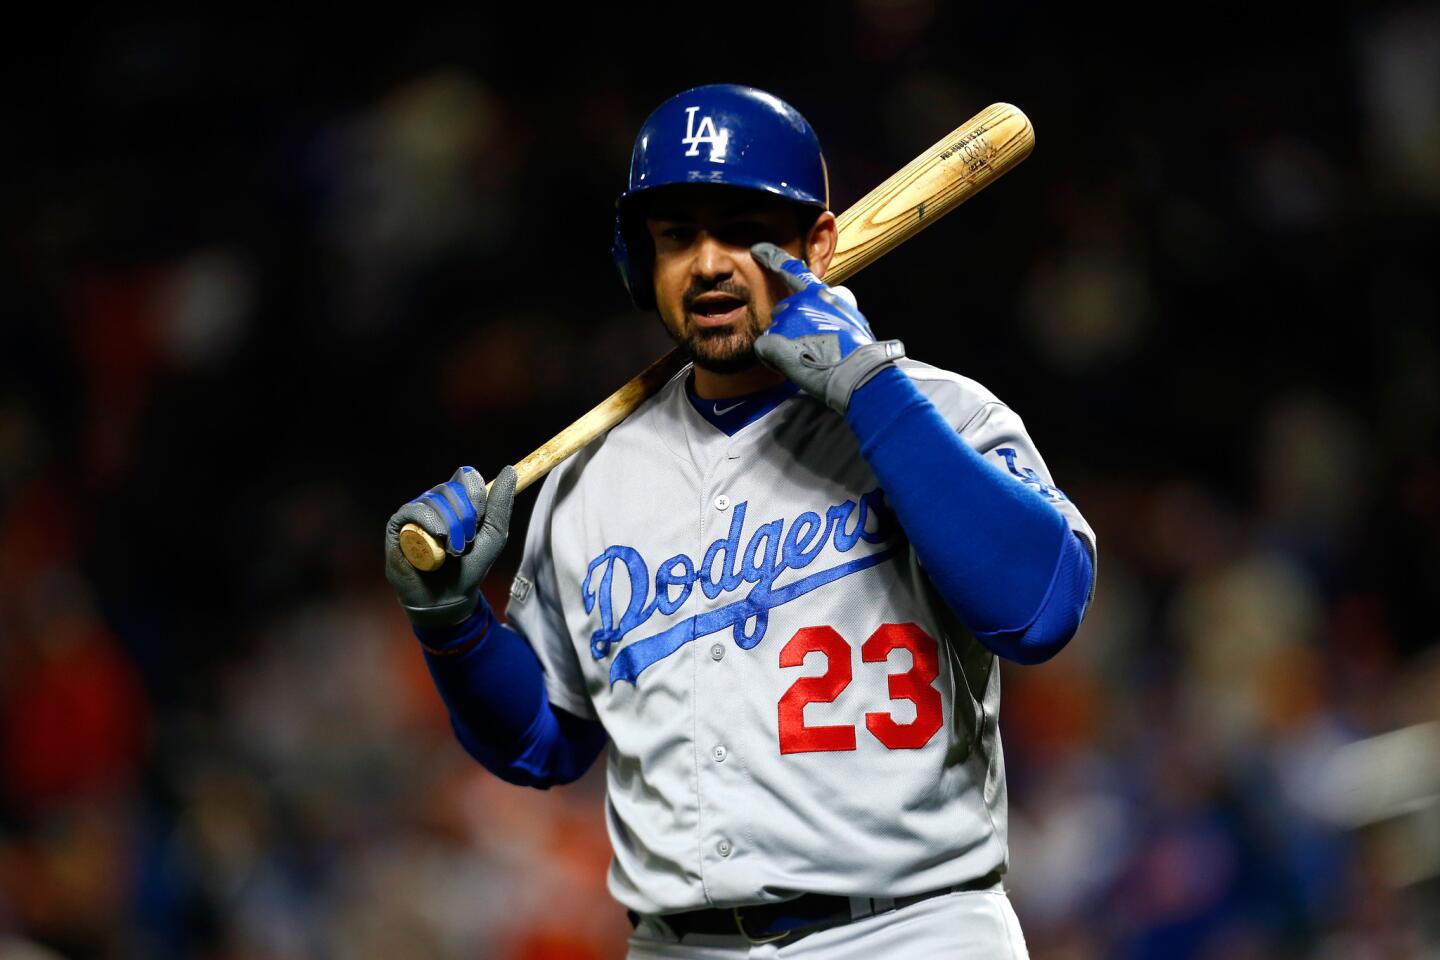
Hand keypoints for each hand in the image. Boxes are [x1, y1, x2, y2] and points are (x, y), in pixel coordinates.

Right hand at [384, 465, 516, 628]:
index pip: (467, 478)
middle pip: (452, 488)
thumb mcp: (494, 536)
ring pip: (434, 499)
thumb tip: (509, 470)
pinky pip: (413, 509)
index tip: (481, 519)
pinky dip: (429, 522)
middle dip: (466, 515)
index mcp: (458, 502)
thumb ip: (501, 505)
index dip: (476, 494)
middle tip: (468, 541)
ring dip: (450, 525)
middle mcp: (436, 503)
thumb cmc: (469, 568)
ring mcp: (416, 513)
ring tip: (453, 550)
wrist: (448, 599)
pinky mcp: (398, 525)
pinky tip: (437, 539)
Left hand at [750, 242, 904, 413]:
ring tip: (807, 359)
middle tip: (810, 346)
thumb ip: (830, 312)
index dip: (772, 257)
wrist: (856, 372)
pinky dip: (773, 359)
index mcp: (819, 294)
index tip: (758, 250)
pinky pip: (764, 349)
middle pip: (782, 311)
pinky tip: (792, 366)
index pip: (791, 270)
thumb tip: (824, 320)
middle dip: (790, 328)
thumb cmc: (859, 351)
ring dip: (785, 345)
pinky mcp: (772, 340)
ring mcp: (784, 321)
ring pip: (774, 332)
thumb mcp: (850, 319)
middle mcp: (798, 302)